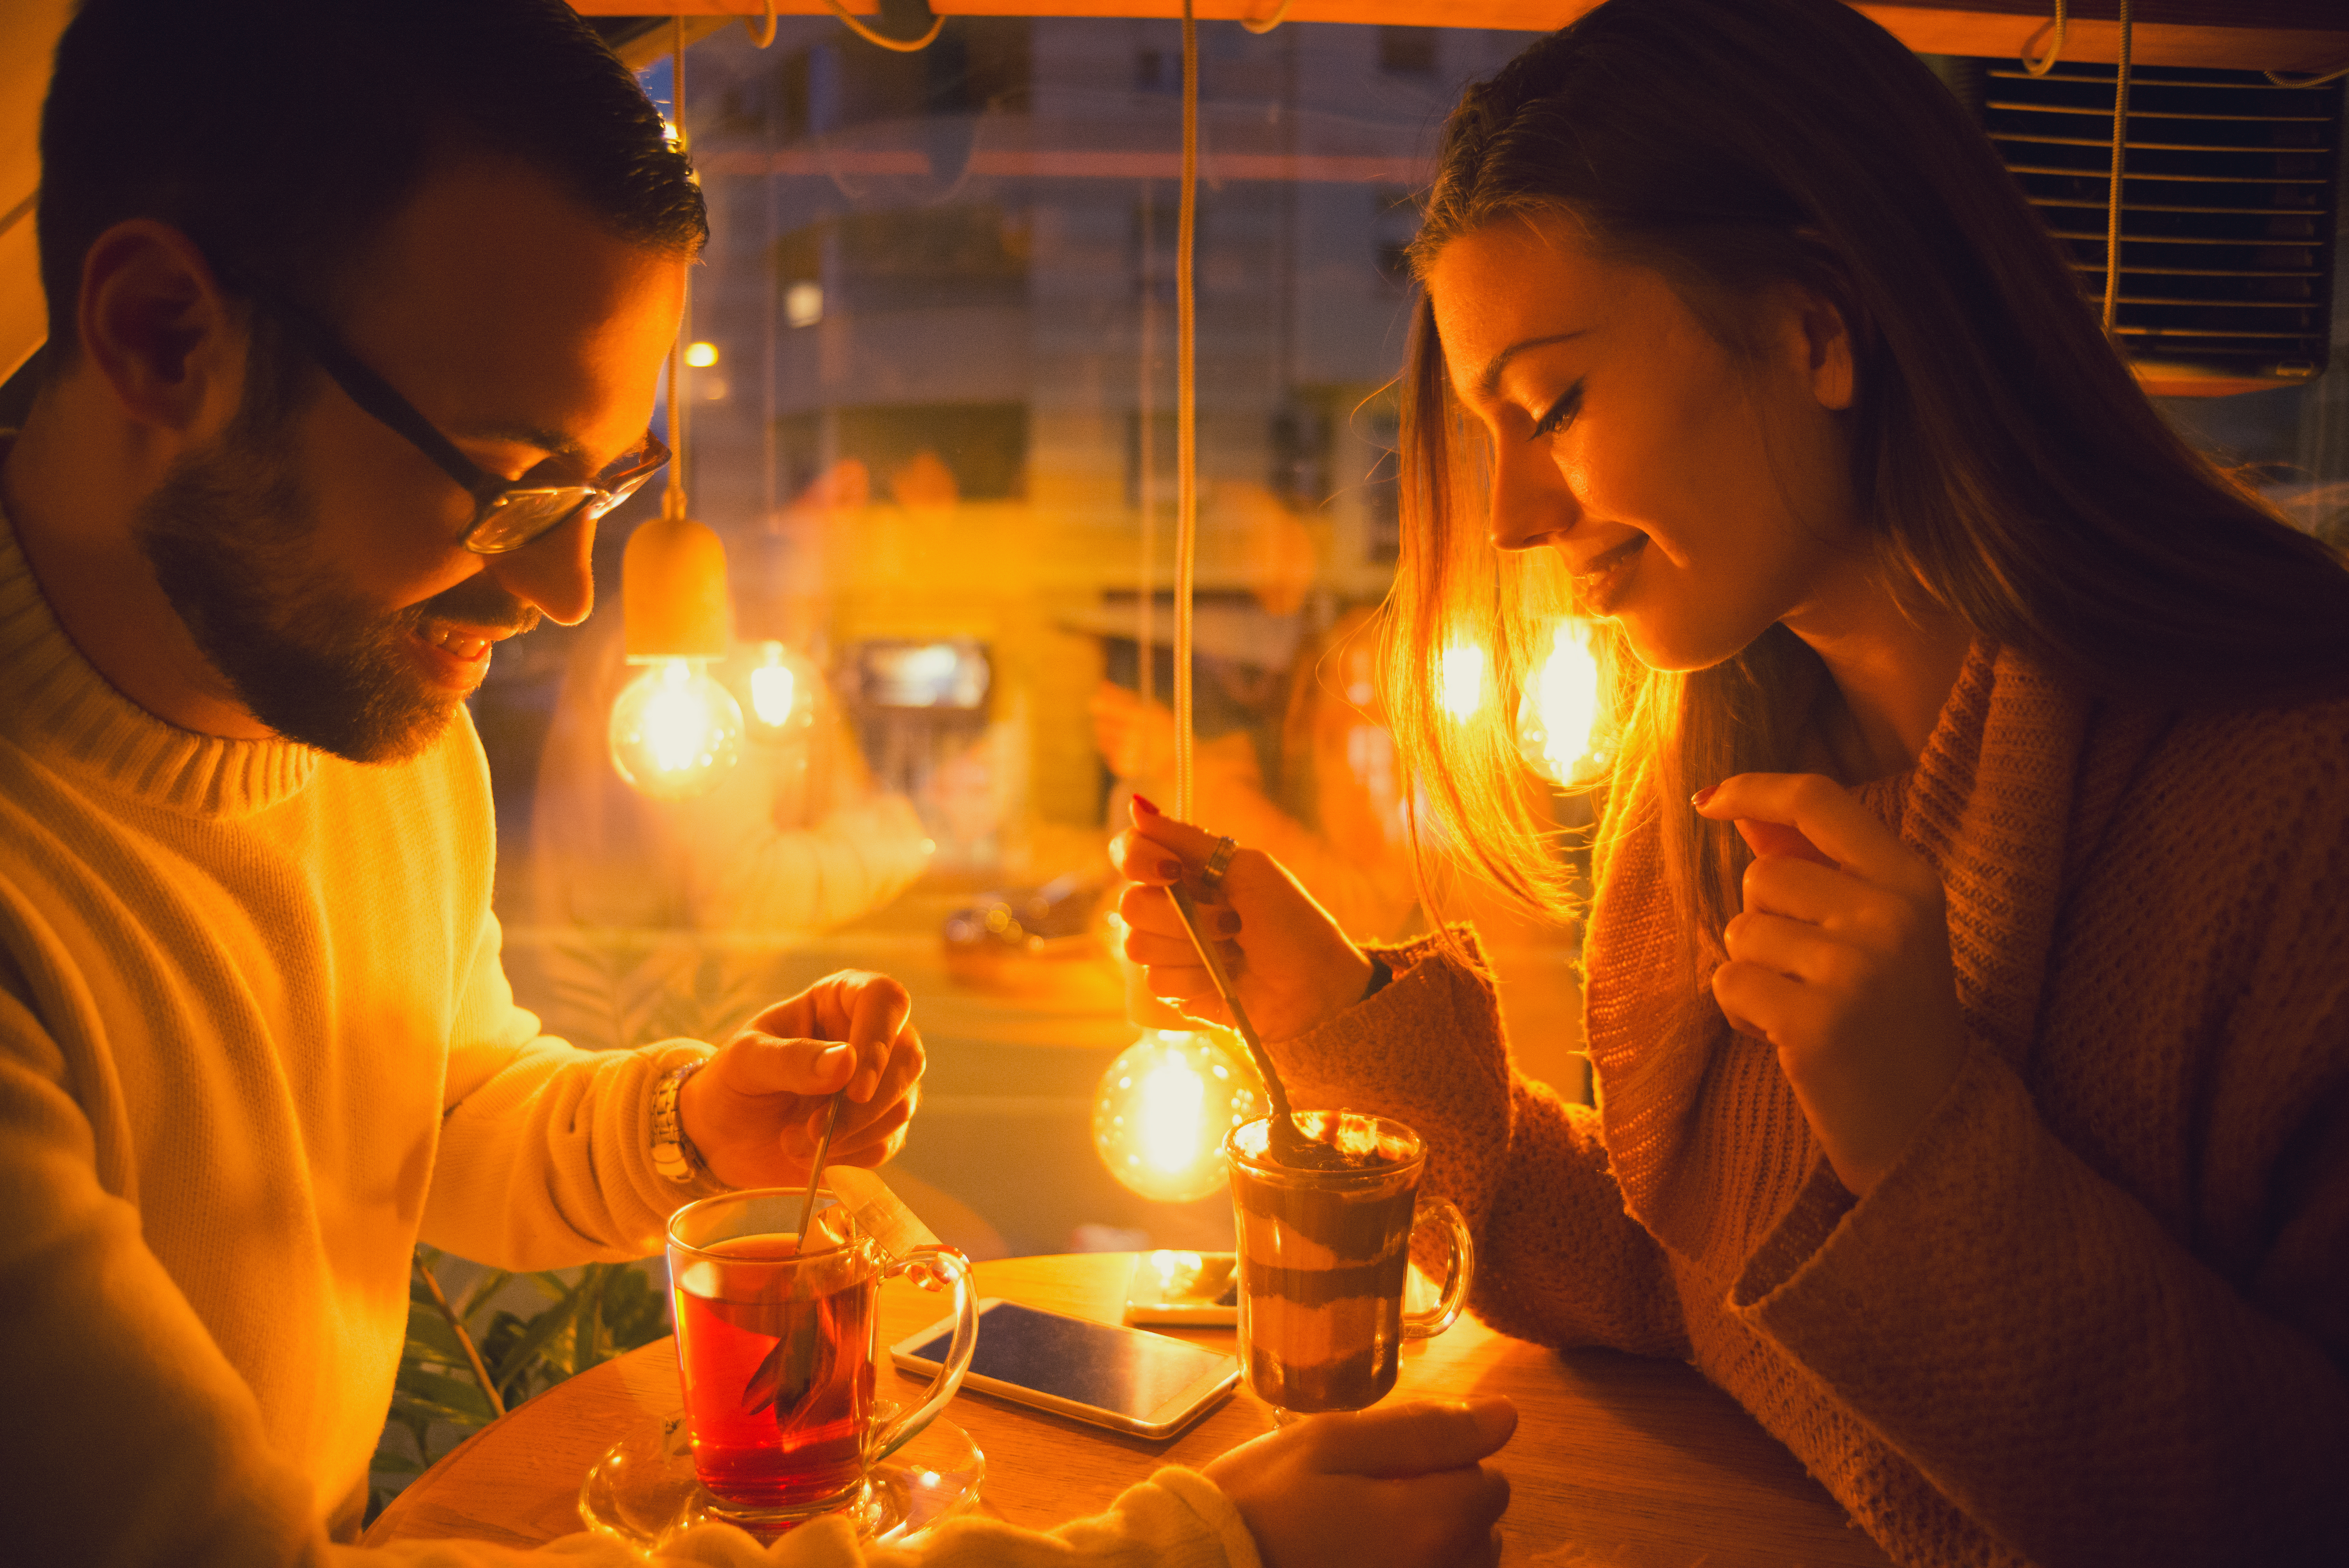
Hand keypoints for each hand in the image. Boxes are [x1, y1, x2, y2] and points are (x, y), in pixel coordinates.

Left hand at [678, 971, 924, 1190]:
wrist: (723, 1136)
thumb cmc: (732, 1081)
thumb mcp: (746, 1062)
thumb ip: (791, 1059)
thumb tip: (847, 1062)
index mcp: (840, 1001)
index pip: (885, 1000)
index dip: (879, 1040)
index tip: (854, 1088)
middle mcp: (871, 1036)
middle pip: (907, 1059)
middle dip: (864, 1106)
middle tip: (813, 1130)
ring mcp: (881, 1083)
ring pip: (901, 1106)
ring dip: (849, 1136)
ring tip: (792, 1143)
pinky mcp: (879, 1127)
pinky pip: (886, 1143)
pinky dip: (848, 1158)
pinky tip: (811, 1157)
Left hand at [1090, 681, 1177, 779]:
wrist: (1176, 756)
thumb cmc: (1161, 726)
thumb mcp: (1149, 707)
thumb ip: (1123, 695)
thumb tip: (1101, 684)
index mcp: (1141, 718)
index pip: (1111, 709)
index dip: (1100, 705)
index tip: (1094, 703)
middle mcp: (1133, 736)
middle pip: (1101, 726)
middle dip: (1104, 722)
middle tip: (1117, 723)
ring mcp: (1127, 753)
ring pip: (1101, 741)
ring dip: (1107, 737)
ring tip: (1124, 736)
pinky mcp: (1123, 767)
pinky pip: (1107, 755)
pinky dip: (1113, 751)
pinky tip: (1127, 749)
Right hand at [1110, 799, 1372, 1041]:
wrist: (1316, 984)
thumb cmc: (1291, 922)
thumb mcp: (1247, 869)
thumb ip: (1187, 839)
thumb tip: (1136, 804)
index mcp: (1186, 871)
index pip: (1128, 852)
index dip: (1138, 859)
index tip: (1173, 871)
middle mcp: (1170, 907)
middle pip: (1130, 905)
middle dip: (1185, 916)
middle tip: (1231, 922)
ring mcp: (1169, 950)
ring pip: (1138, 946)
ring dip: (1195, 949)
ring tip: (1234, 950)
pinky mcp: (1174, 990)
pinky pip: (1155, 981)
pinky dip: (1195, 979)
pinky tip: (1225, 978)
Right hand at [1203, 1397, 1515, 1567]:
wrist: (1203, 1567)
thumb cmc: (1263, 1500)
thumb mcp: (1335, 1441)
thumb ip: (1427, 1429)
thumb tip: (1506, 1415)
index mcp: (1432, 1522)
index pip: (1490, 1481)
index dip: (1442, 1462)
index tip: (1384, 1465)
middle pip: (1481, 1529)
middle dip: (1440, 1505)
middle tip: (1364, 1497)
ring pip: (1461, 1564)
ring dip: (1427, 1543)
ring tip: (1360, 1534)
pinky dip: (1410, 1564)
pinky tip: (1360, 1557)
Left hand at [1694, 773, 1966, 1195]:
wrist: (1929, 1127)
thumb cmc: (1890, 1019)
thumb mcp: (1874, 929)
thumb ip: (1814, 865)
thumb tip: (1744, 811)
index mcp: (1912, 881)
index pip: (1819, 801)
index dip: (1754, 790)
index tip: (1707, 799)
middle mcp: (1891, 915)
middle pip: (1762, 875)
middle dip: (1763, 923)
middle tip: (1812, 976)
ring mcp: (1856, 969)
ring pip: (1740, 931)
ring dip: (1753, 972)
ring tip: (1805, 1009)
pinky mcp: (1816, 1023)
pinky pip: (1729, 983)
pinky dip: (1742, 1014)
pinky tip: (1788, 1041)